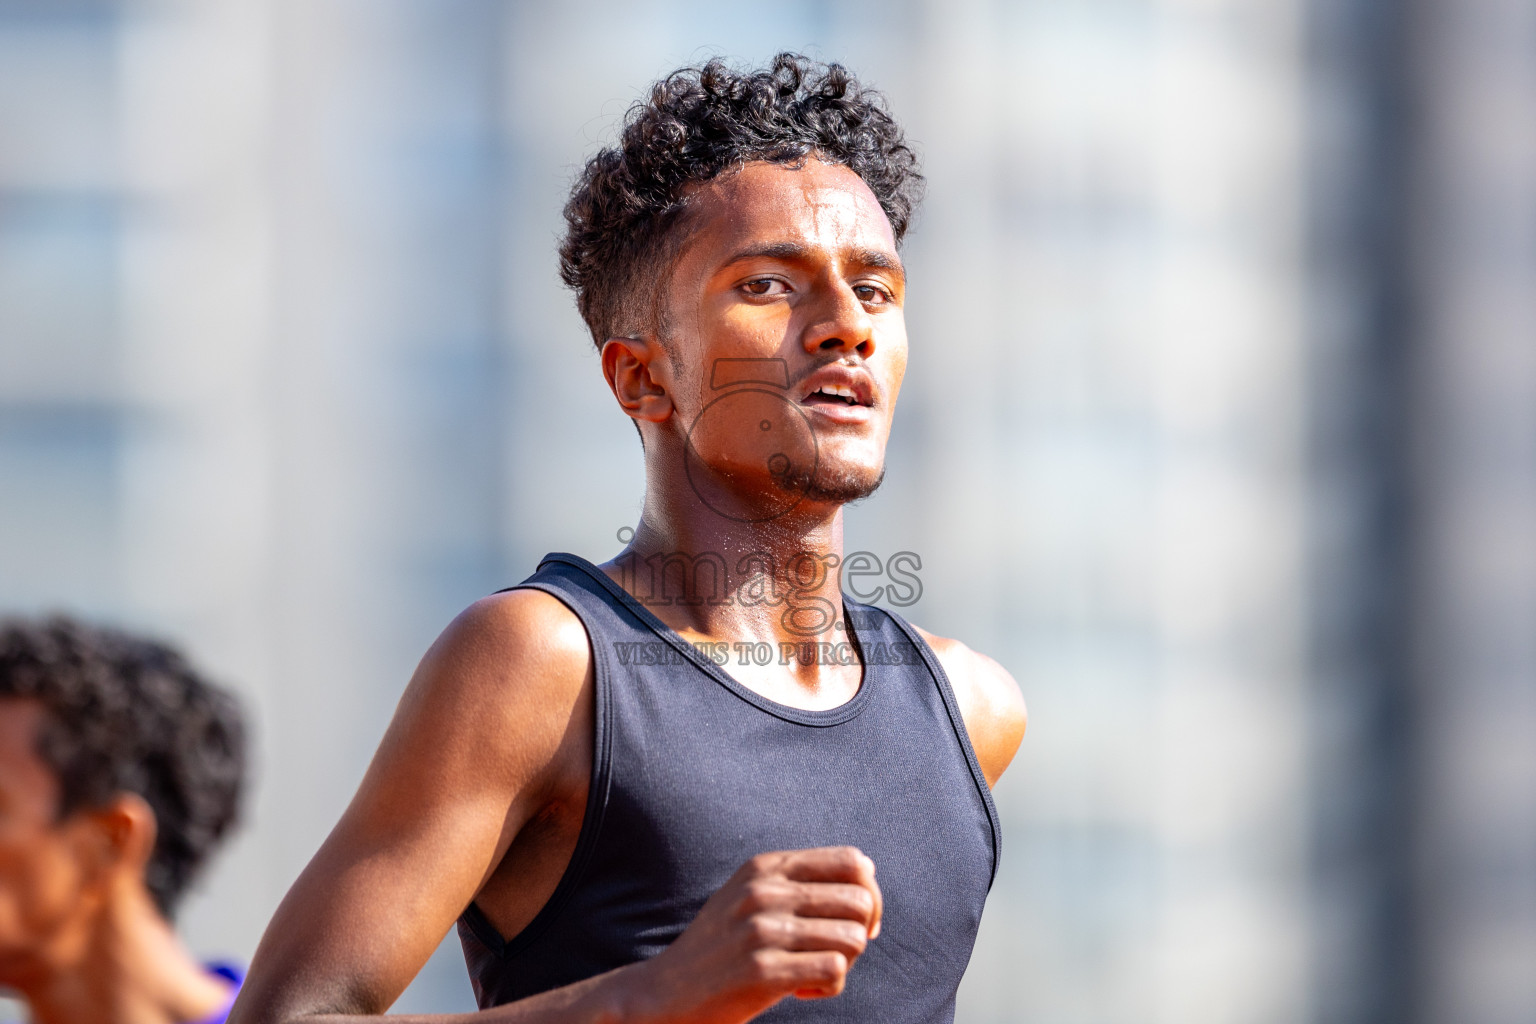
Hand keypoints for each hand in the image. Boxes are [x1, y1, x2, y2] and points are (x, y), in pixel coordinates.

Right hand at [626, 846, 882, 1023]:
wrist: (666, 992)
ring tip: (814, 972)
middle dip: (862, 933)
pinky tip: (802, 991)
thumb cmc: (721, 945)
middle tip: (835, 953)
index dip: (870, 894)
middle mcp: (764, 892)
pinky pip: (834, 971)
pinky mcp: (762, 972)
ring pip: (853, 938)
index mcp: (766, 867)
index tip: (855, 922)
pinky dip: (829, 987)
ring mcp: (762, 931)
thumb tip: (868, 869)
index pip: (852, 862)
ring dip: (844, 963)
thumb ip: (798, 878)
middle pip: (860, 901)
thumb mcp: (749, 894)